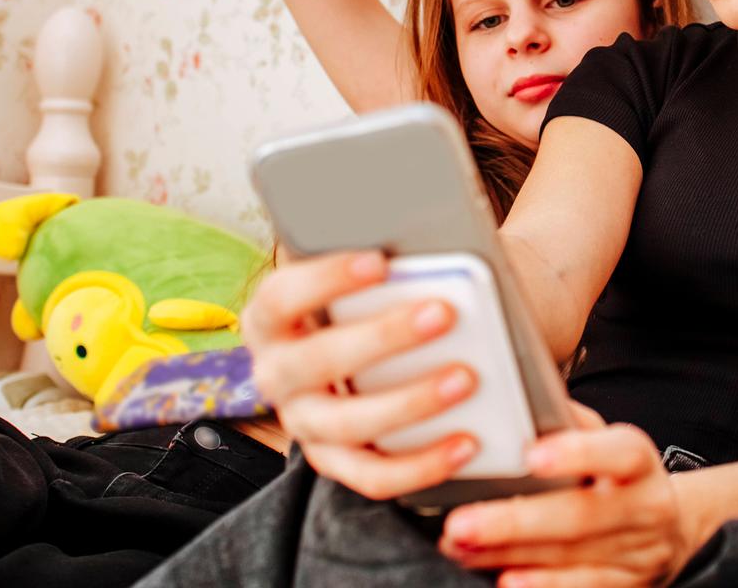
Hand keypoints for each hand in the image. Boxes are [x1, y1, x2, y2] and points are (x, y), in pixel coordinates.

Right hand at [243, 249, 480, 498]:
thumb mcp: (358, 285)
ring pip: (348, 424)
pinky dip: (423, 463)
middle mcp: (276, 376)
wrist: (356, 359)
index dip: (326, 279)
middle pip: (318, 360)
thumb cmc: (364, 304)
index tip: (381, 262)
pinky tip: (467, 441)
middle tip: (444, 313)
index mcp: (270, 321)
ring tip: (465, 378)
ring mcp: (303, 424)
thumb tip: (439, 265)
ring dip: (410, 402)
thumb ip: (382, 274)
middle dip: (384, 337)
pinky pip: (374, 475)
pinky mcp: (334, 463)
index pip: (282, 296)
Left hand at [436, 399, 701, 586]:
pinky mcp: (626, 586)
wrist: (668, 532)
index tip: (531, 457)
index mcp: (640, 463)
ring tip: (461, 545)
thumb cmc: (619, 478)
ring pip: (570, 557)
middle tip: (462, 521)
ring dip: (508, 554)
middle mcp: (646, 508)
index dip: (579, 454)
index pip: (619, 453)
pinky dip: (541, 584)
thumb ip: (571, 423)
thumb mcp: (607, 443)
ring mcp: (638, 554)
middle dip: (516, 521)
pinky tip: (503, 577)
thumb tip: (524, 399)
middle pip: (582, 516)